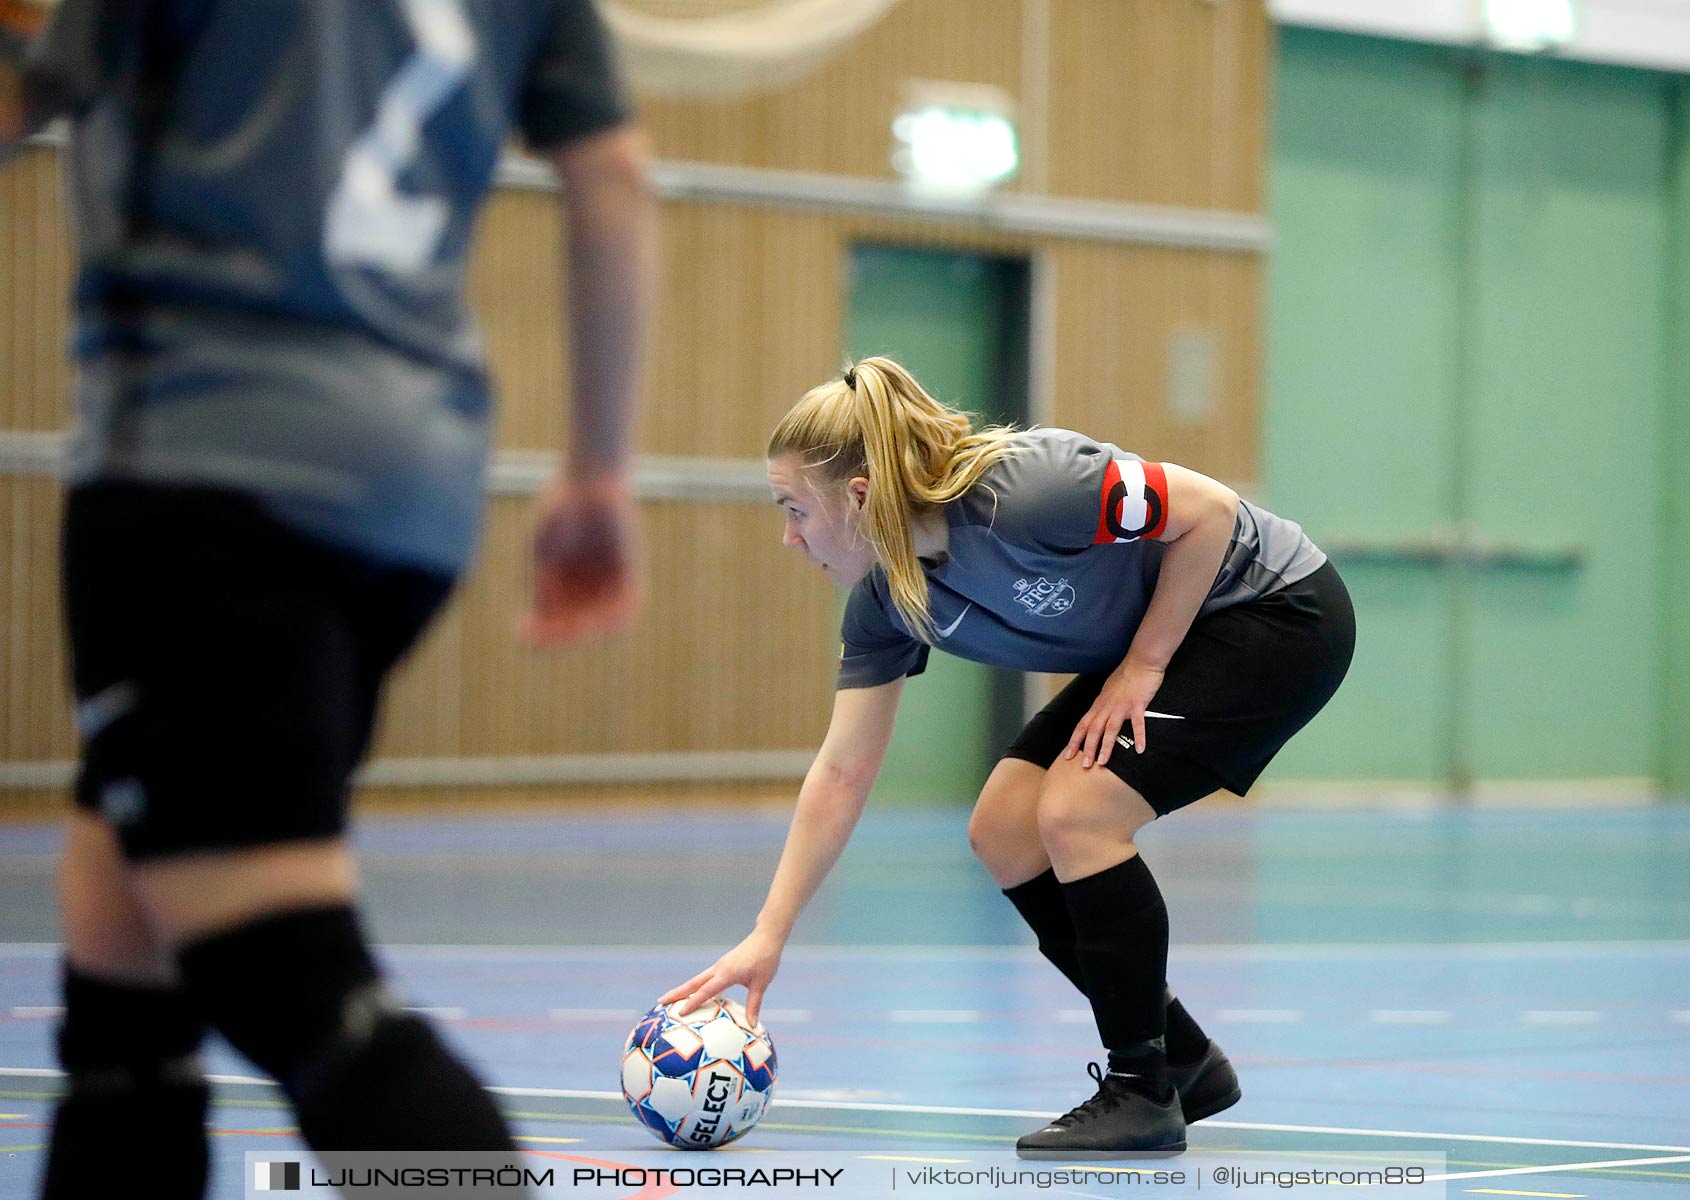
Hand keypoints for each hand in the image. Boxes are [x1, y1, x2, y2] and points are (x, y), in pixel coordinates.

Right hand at [520, 472, 641, 645]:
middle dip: (561, 635)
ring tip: (571, 632)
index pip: (554, 619)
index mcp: (563, 582)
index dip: (540, 633)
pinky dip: (613, 617)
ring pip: (602, 619)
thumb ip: (544, 584)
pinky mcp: (631, 570)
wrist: (589, 478)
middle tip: (546, 638)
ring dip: (586, 630)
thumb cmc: (560, 509)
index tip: (521, 636)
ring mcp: (610, 579)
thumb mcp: (544, 551)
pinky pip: (629, 604)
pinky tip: (595, 622)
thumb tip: (541, 618)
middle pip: (577, 623)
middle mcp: (587, 585)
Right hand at [657, 928, 784, 1026]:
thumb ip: (754, 1004)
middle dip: (677, 993)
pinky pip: (706, 979)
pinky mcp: (722, 966)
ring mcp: (719, 966)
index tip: (680, 1013)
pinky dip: (697, 988)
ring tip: (670, 1000)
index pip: (706, 990)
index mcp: (727, 973)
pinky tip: (695, 997)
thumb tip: (752, 1025)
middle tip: (660, 1002)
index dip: (693, 1002)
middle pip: (693, 983)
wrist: (766, 937)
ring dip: (684, 990)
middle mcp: (719, 969)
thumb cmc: (766, 959)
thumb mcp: (761, 983)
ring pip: (697, 981)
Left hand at [1063, 656, 1165, 768]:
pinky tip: (1140, 749)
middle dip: (1087, 749)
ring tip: (1102, 762)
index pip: (1083, 725)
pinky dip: (1139, 737)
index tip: (1068, 755)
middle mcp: (1107, 706)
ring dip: (1105, 747)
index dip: (1074, 740)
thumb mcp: (1109, 690)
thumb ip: (1104, 704)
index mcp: (1100, 704)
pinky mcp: (1138, 704)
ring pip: (1110, 729)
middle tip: (1084, 766)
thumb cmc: (1126, 675)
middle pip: (1093, 730)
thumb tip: (1099, 714)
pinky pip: (1138, 723)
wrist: (1140, 661)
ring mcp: (1122, 706)